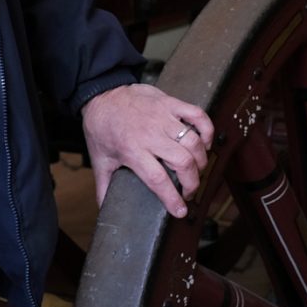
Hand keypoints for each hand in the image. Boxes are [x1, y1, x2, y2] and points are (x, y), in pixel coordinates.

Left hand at [80, 83, 214, 218]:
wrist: (102, 95)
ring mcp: (163, 117)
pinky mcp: (170, 103)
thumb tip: (104, 208)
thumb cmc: (102, 128)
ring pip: (194, 141)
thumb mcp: (100, 159)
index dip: (172, 198)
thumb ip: (104, 186)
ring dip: (201, 160)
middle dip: (192, 182)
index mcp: (132, 150)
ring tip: (197, 169)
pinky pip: (198, 115)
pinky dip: (207, 130)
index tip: (180, 210)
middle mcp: (150, 134)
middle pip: (182, 162)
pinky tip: (205, 142)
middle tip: (189, 190)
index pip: (157, 179)